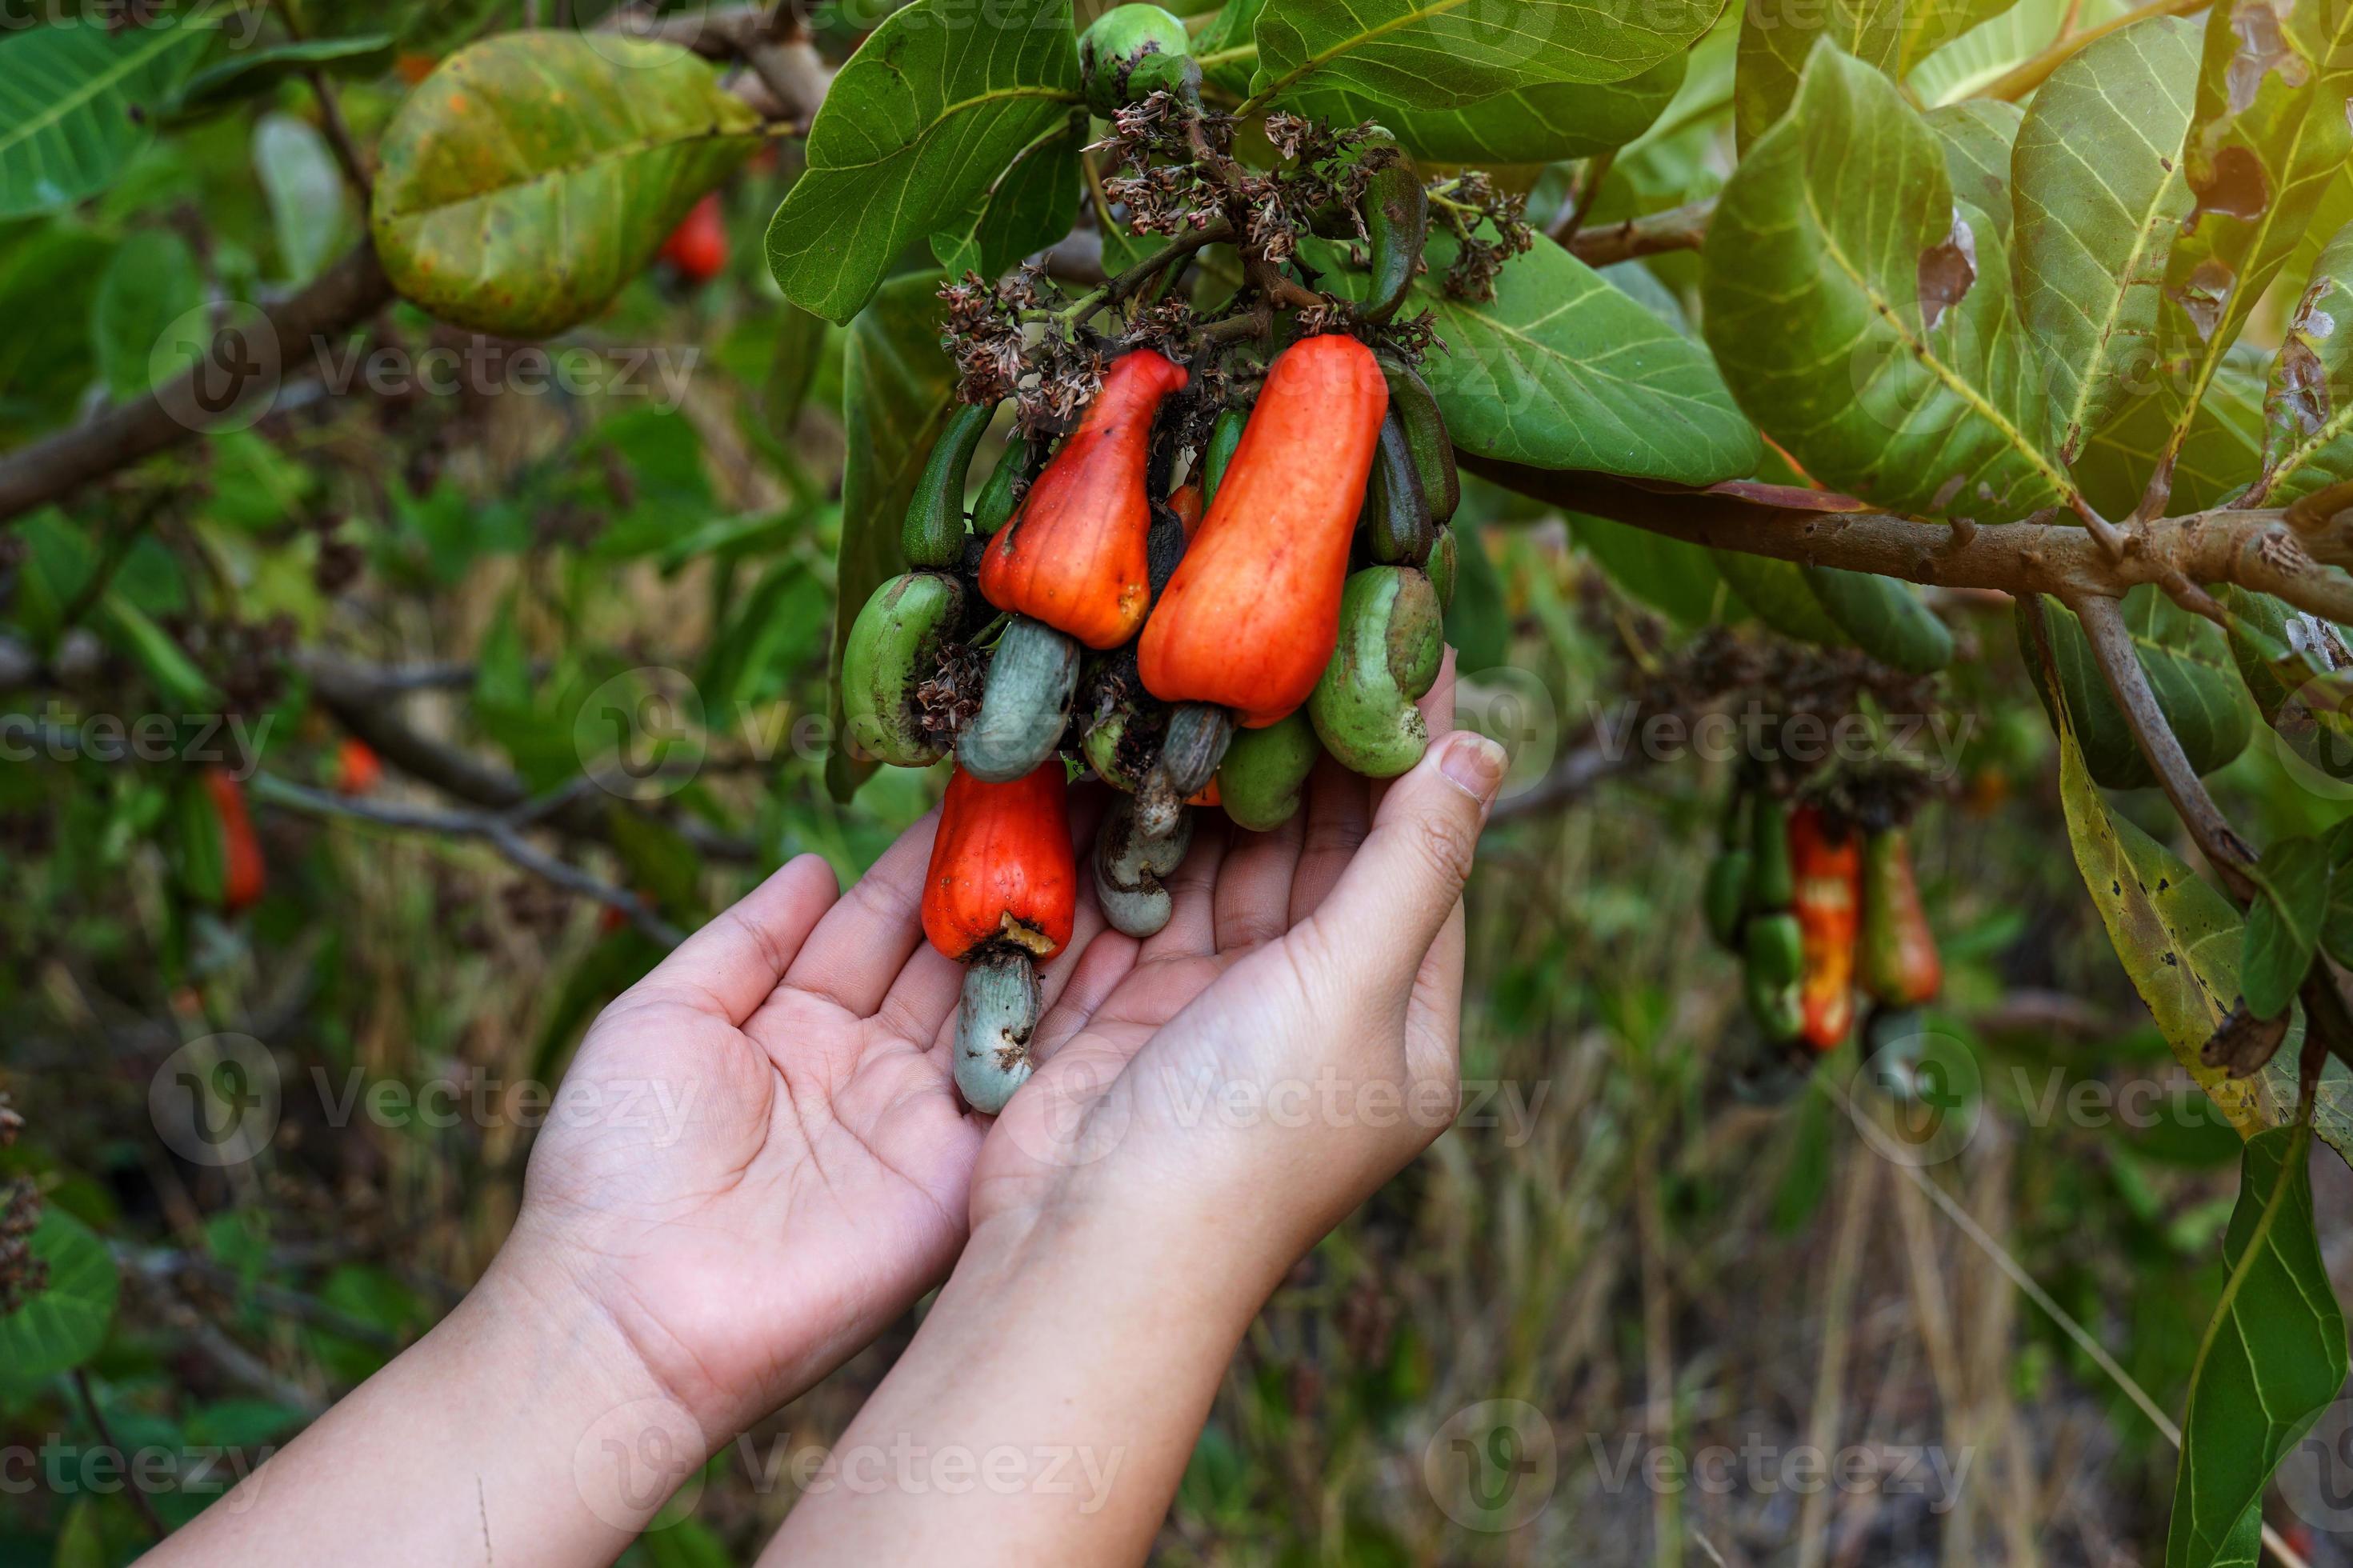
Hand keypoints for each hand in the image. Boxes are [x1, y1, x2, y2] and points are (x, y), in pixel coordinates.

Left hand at [494, 827, 1077, 1441]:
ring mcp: (922, 1119)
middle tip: (1085, 804)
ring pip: (1004, 1009)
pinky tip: (1124, 952)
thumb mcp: (659, 1018)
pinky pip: (1027, 1092)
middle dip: (1016, 882)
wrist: (628, 1309)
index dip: (935, 856)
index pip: (884, 918)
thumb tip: (813, 862)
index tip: (992, 789)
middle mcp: (872, 1064)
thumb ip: (744, 940)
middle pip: (958, 955)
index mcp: (800, 1022)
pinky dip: (1076, 1027)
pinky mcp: (959, 1178)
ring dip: (1060, 938)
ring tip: (1120, 853)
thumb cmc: (615, 1160)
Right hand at [973, 663, 1504, 1265]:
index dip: (1416, 742)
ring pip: (1241, 853)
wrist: (1088, 1249)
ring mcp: (1226, 1001)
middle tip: (1306, 608)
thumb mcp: (1354, 987)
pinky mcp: (1140, 996)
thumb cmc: (1249, 1131)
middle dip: (1320, 737)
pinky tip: (1156, 725)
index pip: (1425, 850)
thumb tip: (1480, 746)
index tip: (1408, 631)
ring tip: (1231, 642)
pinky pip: (1162, 880)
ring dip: (1235, 762)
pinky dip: (1159, 813)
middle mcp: (1323, 1006)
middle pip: (1331, 842)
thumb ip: (1411, 861)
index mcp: (1403, 1020)